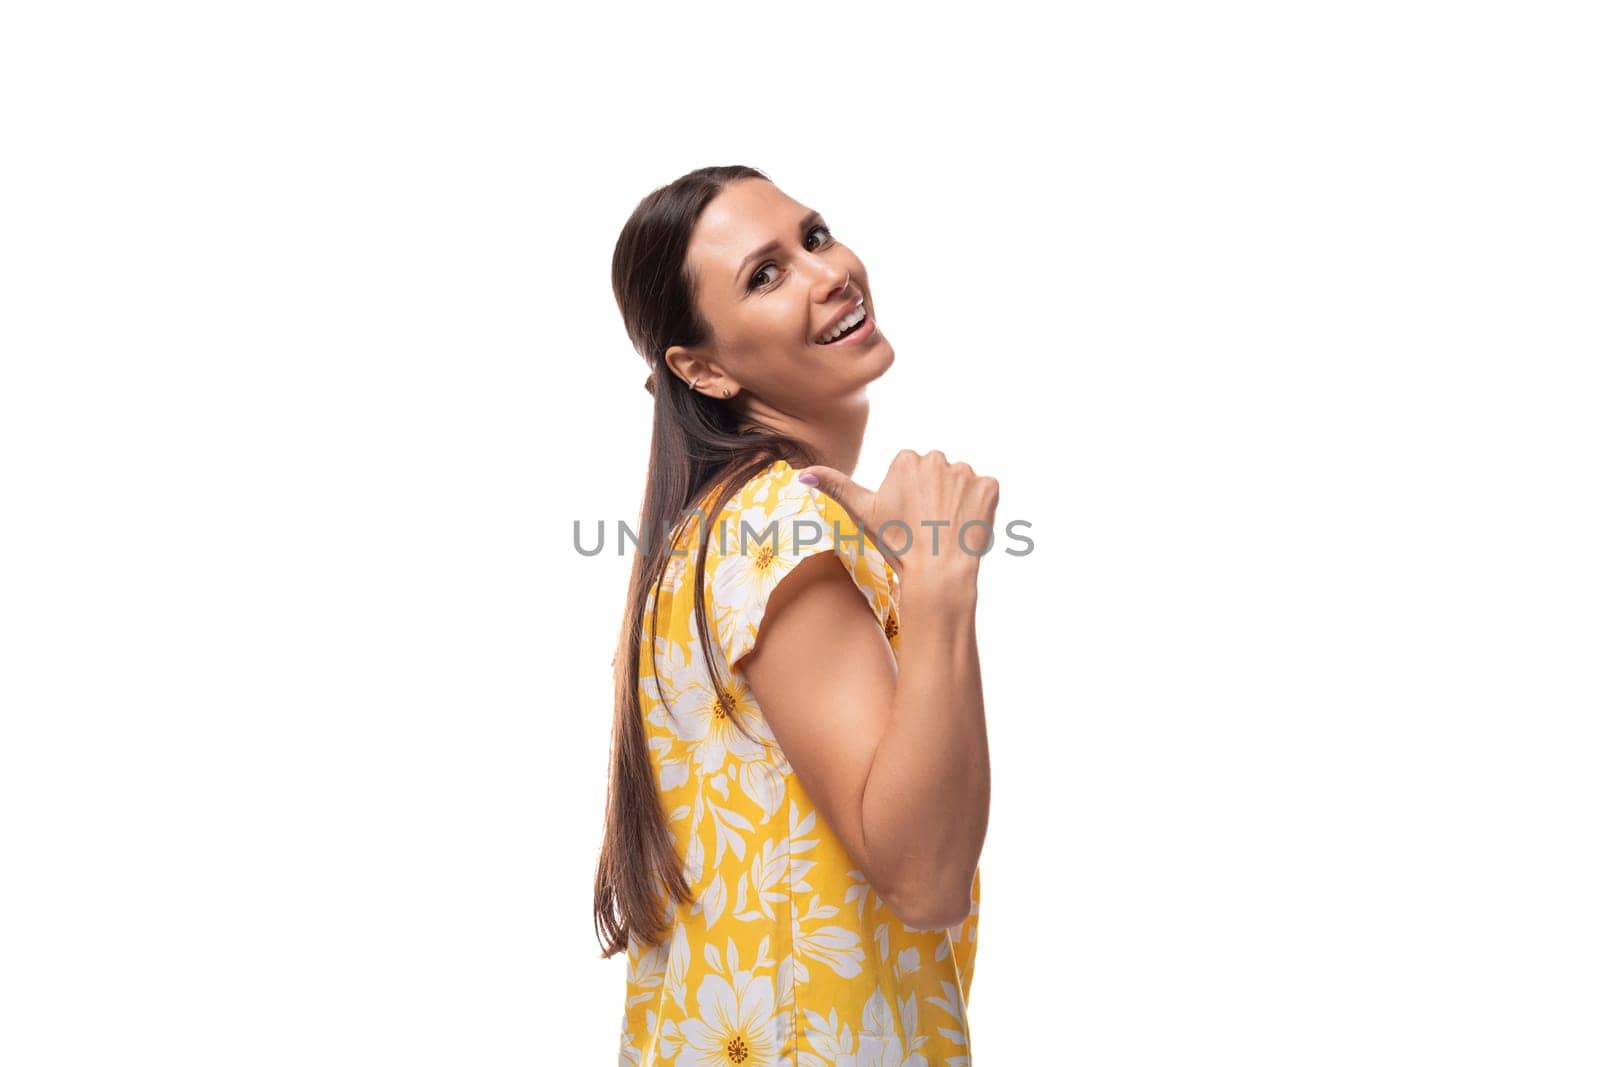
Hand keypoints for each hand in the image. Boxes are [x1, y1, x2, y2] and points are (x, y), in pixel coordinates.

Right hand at [796, 450, 999, 583]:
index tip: (909, 518)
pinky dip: (979, 508)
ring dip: (957, 501)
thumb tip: (802, 473)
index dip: (910, 497)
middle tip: (927, 526)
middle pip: (937, 474)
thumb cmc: (898, 544)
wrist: (937, 573)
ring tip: (946, 528)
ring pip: (960, 483)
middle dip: (934, 495)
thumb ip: (835, 486)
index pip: (912, 471)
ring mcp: (967, 472)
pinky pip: (985, 492)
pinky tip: (965, 526)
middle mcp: (938, 457)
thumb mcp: (862, 513)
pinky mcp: (990, 487)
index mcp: (908, 458)